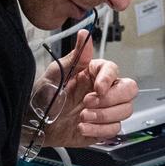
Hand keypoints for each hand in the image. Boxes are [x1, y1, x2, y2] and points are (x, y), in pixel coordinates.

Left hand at [38, 30, 139, 147]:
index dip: (108, 79)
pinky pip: (114, 129)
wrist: (35, 124)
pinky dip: (98, 130)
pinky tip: (82, 127)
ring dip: (103, 116)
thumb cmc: (44, 96)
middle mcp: (103, 91)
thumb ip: (75, 57)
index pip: (113, 70)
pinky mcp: (103, 128)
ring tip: (82, 117)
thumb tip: (84, 35)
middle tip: (89, 103)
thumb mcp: (56, 74)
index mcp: (94, 74)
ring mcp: (105, 110)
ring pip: (125, 110)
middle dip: (113, 98)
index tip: (98, 88)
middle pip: (129, 90)